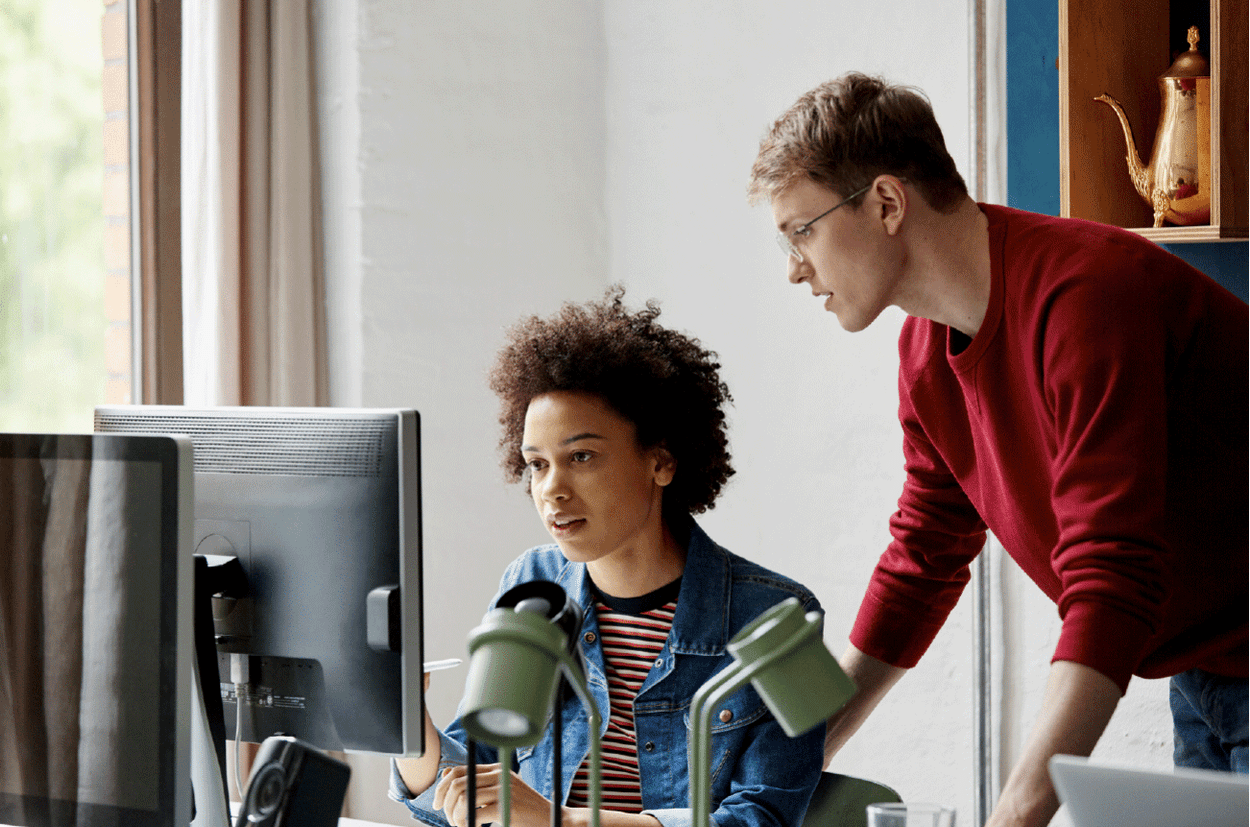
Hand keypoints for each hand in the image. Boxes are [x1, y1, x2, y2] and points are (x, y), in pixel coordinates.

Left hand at [433, 763, 555, 826]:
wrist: (554, 821)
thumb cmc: (525, 811)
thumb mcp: (501, 792)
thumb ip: (478, 784)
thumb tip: (446, 775)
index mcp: (496, 769)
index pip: (457, 770)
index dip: (441, 787)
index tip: (436, 804)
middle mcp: (499, 775)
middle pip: (457, 784)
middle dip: (445, 805)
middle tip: (450, 821)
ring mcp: (504, 790)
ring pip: (463, 798)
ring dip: (455, 817)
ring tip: (461, 826)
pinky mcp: (507, 808)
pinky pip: (474, 814)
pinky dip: (467, 825)